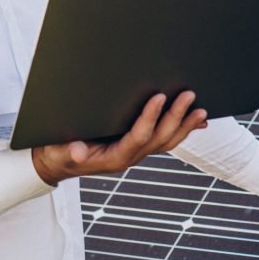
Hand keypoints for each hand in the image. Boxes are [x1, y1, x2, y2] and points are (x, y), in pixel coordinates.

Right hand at [32, 90, 206, 185]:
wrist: (58, 163)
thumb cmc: (58, 153)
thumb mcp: (59, 150)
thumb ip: (69, 151)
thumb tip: (79, 151)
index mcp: (114, 157)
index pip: (138, 136)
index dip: (150, 117)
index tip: (159, 96)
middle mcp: (130, 157)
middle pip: (160, 138)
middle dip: (176, 117)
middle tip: (189, 95)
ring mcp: (136, 153)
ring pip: (167, 141)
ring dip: (185, 125)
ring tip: (201, 110)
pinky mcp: (138, 148)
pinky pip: (164, 141)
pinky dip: (182, 130)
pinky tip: (196, 122)